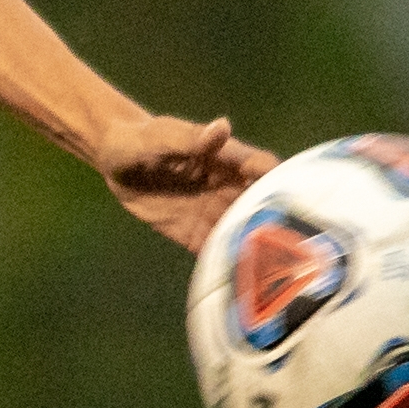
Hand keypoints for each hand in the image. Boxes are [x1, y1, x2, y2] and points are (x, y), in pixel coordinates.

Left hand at [94, 115, 276, 252]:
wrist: (115, 160)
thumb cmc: (142, 138)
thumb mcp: (162, 137)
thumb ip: (191, 138)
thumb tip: (222, 127)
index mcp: (228, 160)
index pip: (265, 169)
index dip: (282, 183)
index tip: (293, 201)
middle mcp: (227, 188)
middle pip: (260, 207)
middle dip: (271, 225)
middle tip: (280, 247)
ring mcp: (212, 212)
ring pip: (240, 232)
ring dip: (250, 249)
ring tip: (261, 270)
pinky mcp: (192, 232)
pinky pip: (213, 249)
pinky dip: (223, 263)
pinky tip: (232, 280)